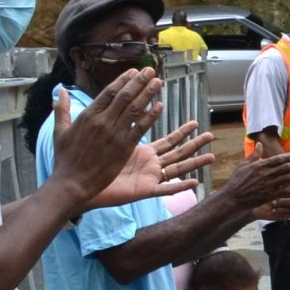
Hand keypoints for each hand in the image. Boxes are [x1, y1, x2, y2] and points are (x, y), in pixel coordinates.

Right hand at [51, 69, 164, 206]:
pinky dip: (151, 116)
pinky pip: (141, 128)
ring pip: (134, 108)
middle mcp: (102, 121)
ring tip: (158, 81)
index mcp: (87, 115)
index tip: (134, 71)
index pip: (108, 92)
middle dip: (139, 81)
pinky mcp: (124, 147)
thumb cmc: (65, 159)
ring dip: (148, 93)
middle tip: (151, 70)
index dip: (123, 80)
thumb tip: (59, 90)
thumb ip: (61, 109)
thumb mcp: (60, 131)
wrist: (73, 182)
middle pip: (124, 96)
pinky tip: (159, 105)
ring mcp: (114, 134)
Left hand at [84, 121, 214, 210]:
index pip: (166, 140)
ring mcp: (148, 177)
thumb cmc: (86, 163)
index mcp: (141, 152)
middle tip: (210, 135)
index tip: (194, 122)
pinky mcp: (144, 190)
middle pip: (176, 152)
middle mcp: (149, 164)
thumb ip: (106, 117)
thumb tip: (103, 99)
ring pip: (176, 168)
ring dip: (195, 162)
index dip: (181, 132)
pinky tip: (195, 183)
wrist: (77, 185)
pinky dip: (179, 187)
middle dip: (193, 143)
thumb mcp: (99, 135)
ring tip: (212, 156)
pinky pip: (164, 190)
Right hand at [224, 150, 289, 219]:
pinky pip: (286, 191)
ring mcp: (269, 185)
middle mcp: (266, 174)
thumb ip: (254, 155)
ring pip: (288, 179)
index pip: (279, 159)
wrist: (233, 197)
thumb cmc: (237, 180)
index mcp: (260, 165)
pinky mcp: (270, 195)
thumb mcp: (243, 165)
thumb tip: (260, 144)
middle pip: (287, 168)